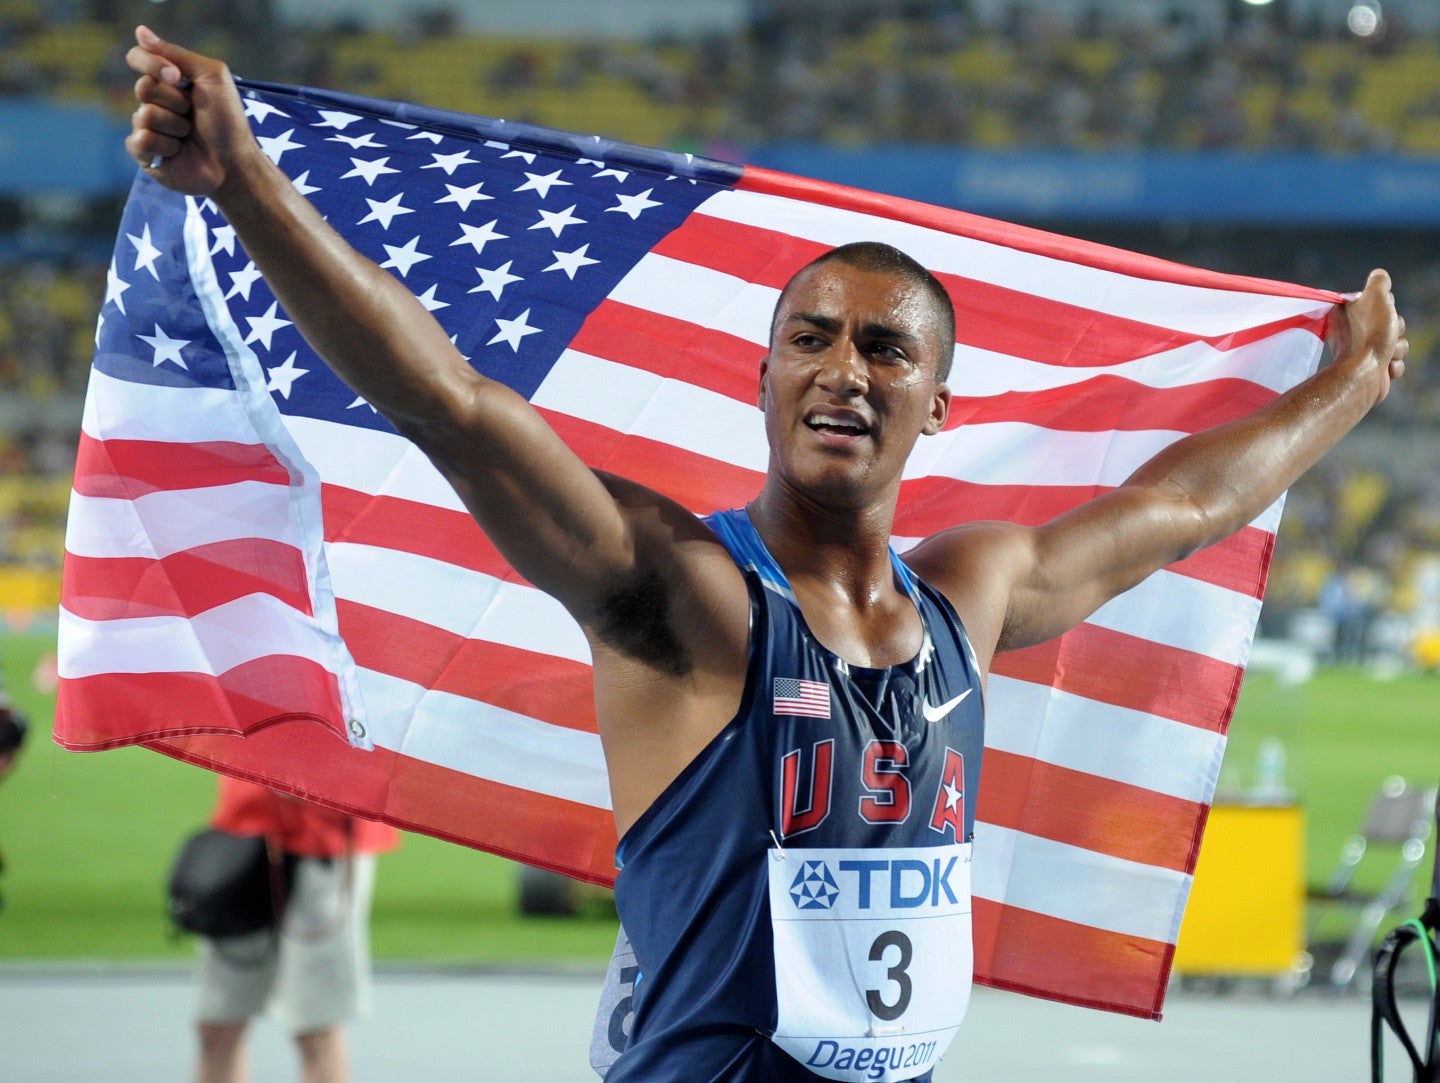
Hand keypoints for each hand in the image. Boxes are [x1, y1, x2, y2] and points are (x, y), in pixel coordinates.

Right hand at [124, 25, 257, 196]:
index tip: (177, 76)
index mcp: (168, 81)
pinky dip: (165, 145)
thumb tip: (140, 31)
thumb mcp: (212, 77)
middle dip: (175, 101)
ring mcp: (147, 127)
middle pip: (143, 87)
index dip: (152, 64)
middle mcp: (155, 101)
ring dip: (175, 126)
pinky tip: (178, 153)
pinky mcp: (144, 153)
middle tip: (194, 114)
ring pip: (144, 114)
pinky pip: (140, 139)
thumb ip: (177, 54)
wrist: (235, 162)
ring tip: (190, 136)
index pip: (139, 57)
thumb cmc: (228, 122)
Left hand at [1328, 268, 1408, 404]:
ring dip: (1397, 349)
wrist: (1364, 373)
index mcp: (1347, 314)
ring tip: (1385, 354)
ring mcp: (1363, 353)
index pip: (1379, 303)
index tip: (1381, 312)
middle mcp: (1352, 333)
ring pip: (1397, 344)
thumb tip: (1379, 275)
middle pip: (1391, 323)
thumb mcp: (1375, 297)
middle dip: (1396, 330)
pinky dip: (1394, 366)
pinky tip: (1385, 368)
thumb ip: (1378, 282)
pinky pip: (1395, 363)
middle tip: (1386, 335)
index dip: (1388, 307)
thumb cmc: (1370, 333)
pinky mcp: (1372, 371)